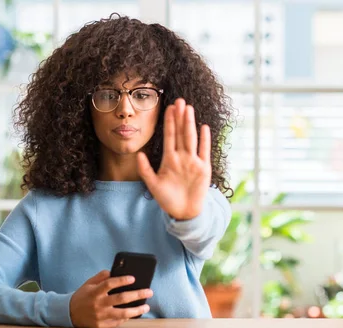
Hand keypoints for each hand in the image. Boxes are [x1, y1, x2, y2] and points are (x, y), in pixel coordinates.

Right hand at [69, 270, 152, 327]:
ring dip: (137, 310)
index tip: (133, 278)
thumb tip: (114, 271)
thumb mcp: (88, 283)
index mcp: (94, 292)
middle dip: (137, 295)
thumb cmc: (82, 296)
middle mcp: (98, 304)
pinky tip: (134, 313)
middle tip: (149, 292)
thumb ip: (101, 276)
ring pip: (122, 314)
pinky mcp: (102, 326)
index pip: (109, 284)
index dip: (121, 280)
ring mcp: (100, 316)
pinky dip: (127, 317)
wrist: (69, 314)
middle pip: (121, 299)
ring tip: (146, 306)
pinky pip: (118, 322)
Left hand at [137, 98, 210, 219]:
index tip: (168, 108)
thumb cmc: (167, 199)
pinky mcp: (203, 168)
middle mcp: (182, 157)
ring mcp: (193, 161)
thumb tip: (138, 155)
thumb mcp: (153, 184)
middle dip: (179, 117)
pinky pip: (204, 151)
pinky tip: (203, 127)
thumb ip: (145, 170)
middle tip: (179, 101)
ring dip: (190, 124)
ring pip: (191, 138)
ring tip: (189, 108)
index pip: (169, 136)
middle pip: (180, 133)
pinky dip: (204, 140)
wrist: (183, 212)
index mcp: (169, 159)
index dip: (168, 122)